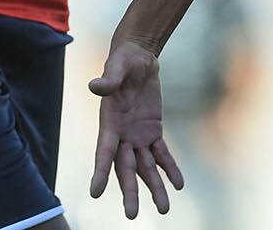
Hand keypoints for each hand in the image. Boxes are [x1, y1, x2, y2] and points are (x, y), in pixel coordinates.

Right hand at [90, 42, 184, 217]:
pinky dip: (169, 168)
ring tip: (164, 209)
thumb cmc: (123, 61)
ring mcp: (137, 136)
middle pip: (126, 168)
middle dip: (130, 191)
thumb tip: (95, 86)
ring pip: (146, 167)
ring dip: (154, 187)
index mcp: (109, 123)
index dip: (100, 171)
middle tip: (132, 215)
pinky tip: (178, 184)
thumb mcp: (117, 65)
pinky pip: (162, 153)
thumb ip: (109, 79)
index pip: (104, 151)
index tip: (95, 193)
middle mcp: (122, 135)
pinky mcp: (152, 131)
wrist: (138, 59)